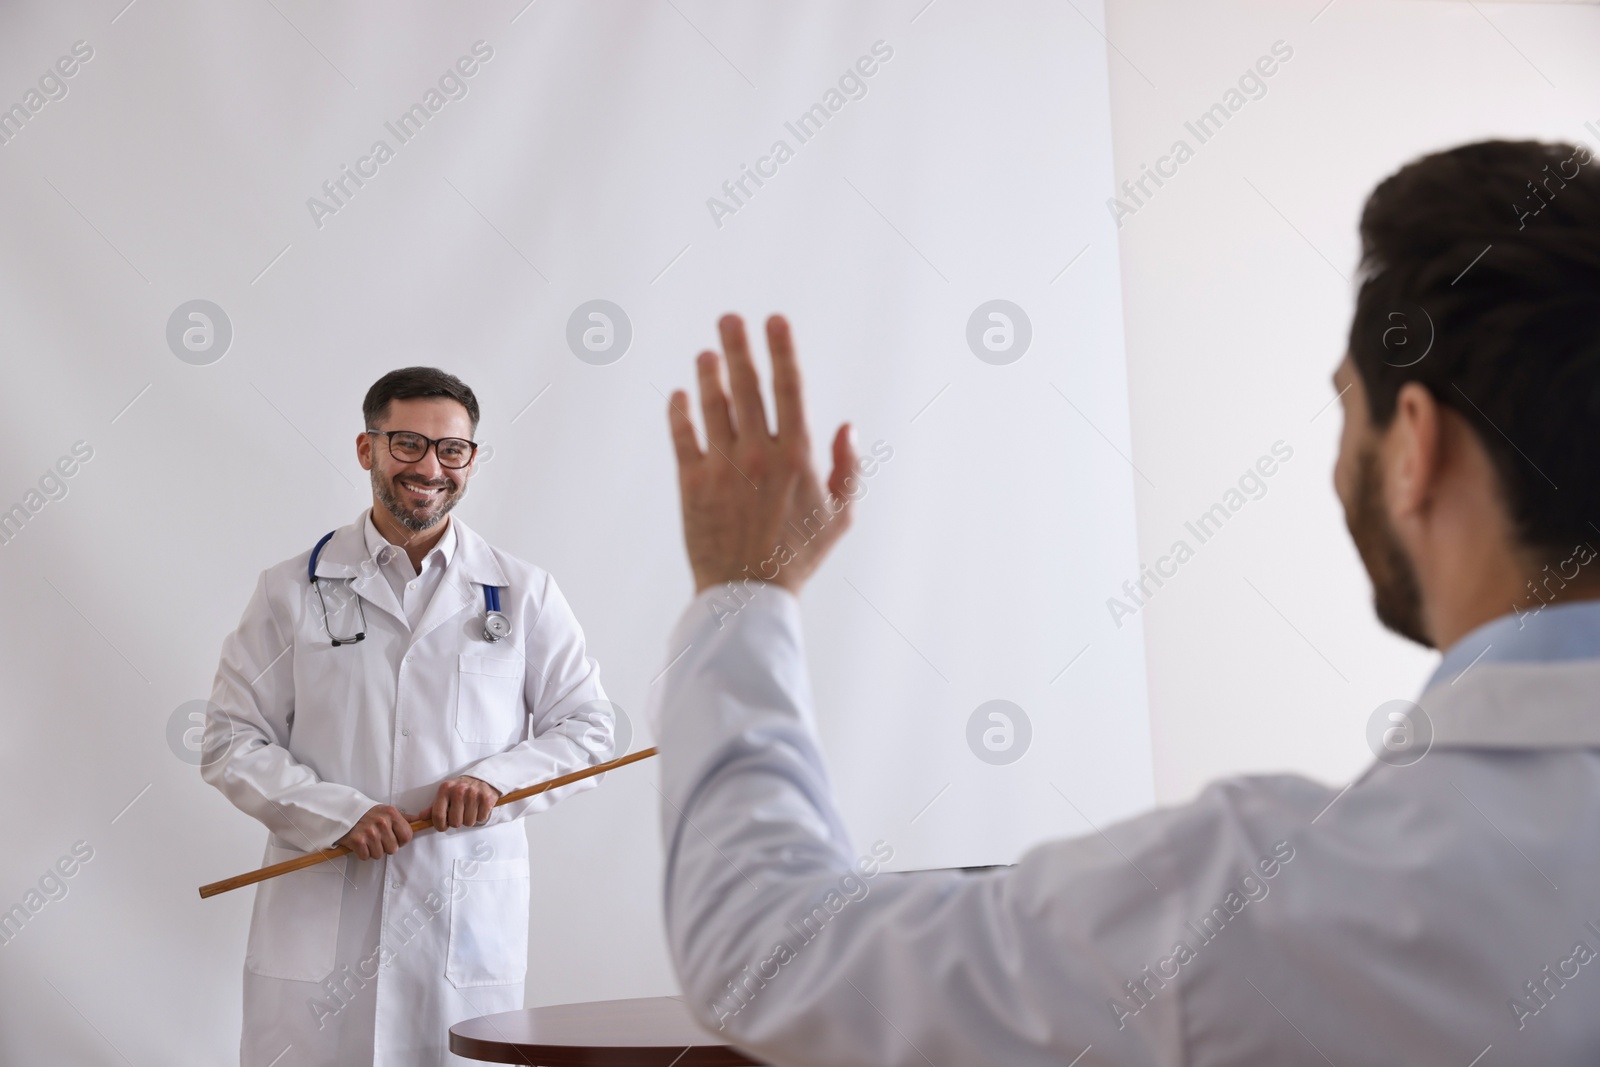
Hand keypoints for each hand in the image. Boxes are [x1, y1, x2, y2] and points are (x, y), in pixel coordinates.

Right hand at [334, 804, 414, 859]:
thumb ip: (404, 818)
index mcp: (392, 814)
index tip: (394, 838)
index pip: (407, 836)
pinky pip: (365, 856)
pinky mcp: (357, 840)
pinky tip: (360, 843)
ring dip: (373, 850)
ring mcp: (369, 832)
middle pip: (393, 849)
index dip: (401, 841)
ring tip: (368, 840)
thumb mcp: (387, 811)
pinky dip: (362, 853)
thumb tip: (420, 820)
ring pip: (379, 855)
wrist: (343, 812)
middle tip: (377, 838)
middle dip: (385, 847)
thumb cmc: (368, 813)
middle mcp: (382, 822)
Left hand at [418, 776, 500, 832]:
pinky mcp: (486, 799)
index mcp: (445, 789)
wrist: (482, 779)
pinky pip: (481, 819)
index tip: (443, 826)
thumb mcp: (445, 794)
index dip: (440, 826)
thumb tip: (421, 817)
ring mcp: (473, 794)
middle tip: (460, 814)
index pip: (438, 815)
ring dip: (469, 820)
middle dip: (457, 822)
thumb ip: (433, 807)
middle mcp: (459, 790)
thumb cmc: (461, 789)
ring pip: (468, 822)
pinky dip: (480, 817)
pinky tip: (478, 808)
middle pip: (455, 822)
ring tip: (470, 810)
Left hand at [667, 314, 858, 596]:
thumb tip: (845, 426)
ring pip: (713, 405)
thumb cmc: (798, 555)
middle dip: (739, 346)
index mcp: (798, 456)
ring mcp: (723, 467)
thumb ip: (848, 468)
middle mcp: (760, 454)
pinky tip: (679, 394)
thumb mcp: (841, 516)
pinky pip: (683, 436)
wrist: (748, 595)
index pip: (789, 388)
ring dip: (709, 373)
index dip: (782, 349)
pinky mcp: (692, 483)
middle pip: (747, 385)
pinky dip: (679, 411)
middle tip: (729, 319)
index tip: (774, 321)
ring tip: (707, 353)